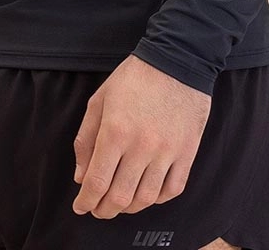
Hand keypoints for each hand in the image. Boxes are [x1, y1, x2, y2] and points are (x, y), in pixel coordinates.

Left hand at [71, 54, 211, 218]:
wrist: (176, 59)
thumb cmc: (134, 77)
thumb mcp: (100, 100)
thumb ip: (86, 139)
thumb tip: (81, 177)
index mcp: (115, 131)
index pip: (97, 182)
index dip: (86, 201)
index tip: (81, 206)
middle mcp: (141, 146)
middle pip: (120, 197)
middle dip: (104, 210)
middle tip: (99, 209)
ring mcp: (167, 151)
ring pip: (146, 198)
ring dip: (129, 208)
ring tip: (121, 203)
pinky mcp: (187, 152)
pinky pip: (173, 189)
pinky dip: (158, 199)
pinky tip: (148, 193)